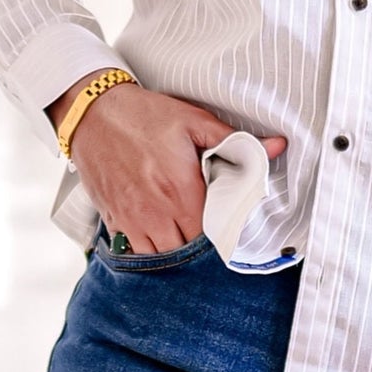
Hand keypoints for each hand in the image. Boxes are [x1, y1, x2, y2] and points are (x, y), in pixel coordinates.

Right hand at [50, 78, 286, 254]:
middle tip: (206, 232)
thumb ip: (235, 140)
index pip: (211, 235)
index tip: (225, 226)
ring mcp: (131, 220)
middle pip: (187, 252)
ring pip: (161, 258)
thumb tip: (278, 145)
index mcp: (181, 191)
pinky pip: (134, 253)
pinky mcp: (113, 220)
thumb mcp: (193, 120)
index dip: (221, 235)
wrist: (92, 112)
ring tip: (182, 234)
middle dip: (199, 247)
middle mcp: (156, 213)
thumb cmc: (144, 115)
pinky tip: (157, 235)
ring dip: (174, 252)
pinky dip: (148, 249)